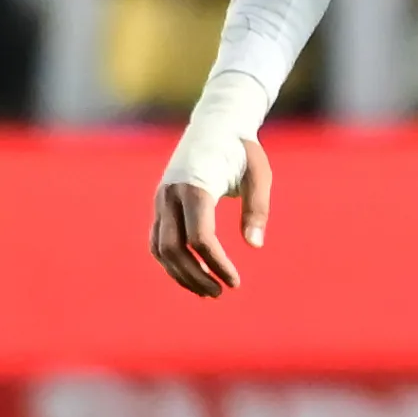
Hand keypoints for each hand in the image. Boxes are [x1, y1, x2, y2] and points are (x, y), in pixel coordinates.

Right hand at [152, 127, 271, 296]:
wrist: (216, 123)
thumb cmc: (242, 150)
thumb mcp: (259, 173)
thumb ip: (258, 208)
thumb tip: (254, 245)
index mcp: (195, 185)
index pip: (199, 237)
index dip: (216, 264)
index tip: (235, 282)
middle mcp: (171, 194)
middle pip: (172, 248)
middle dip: (195, 276)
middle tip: (220, 293)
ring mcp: (161, 200)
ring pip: (159, 249)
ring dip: (180, 274)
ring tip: (208, 291)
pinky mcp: (160, 205)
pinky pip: (158, 241)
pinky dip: (172, 262)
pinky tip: (194, 275)